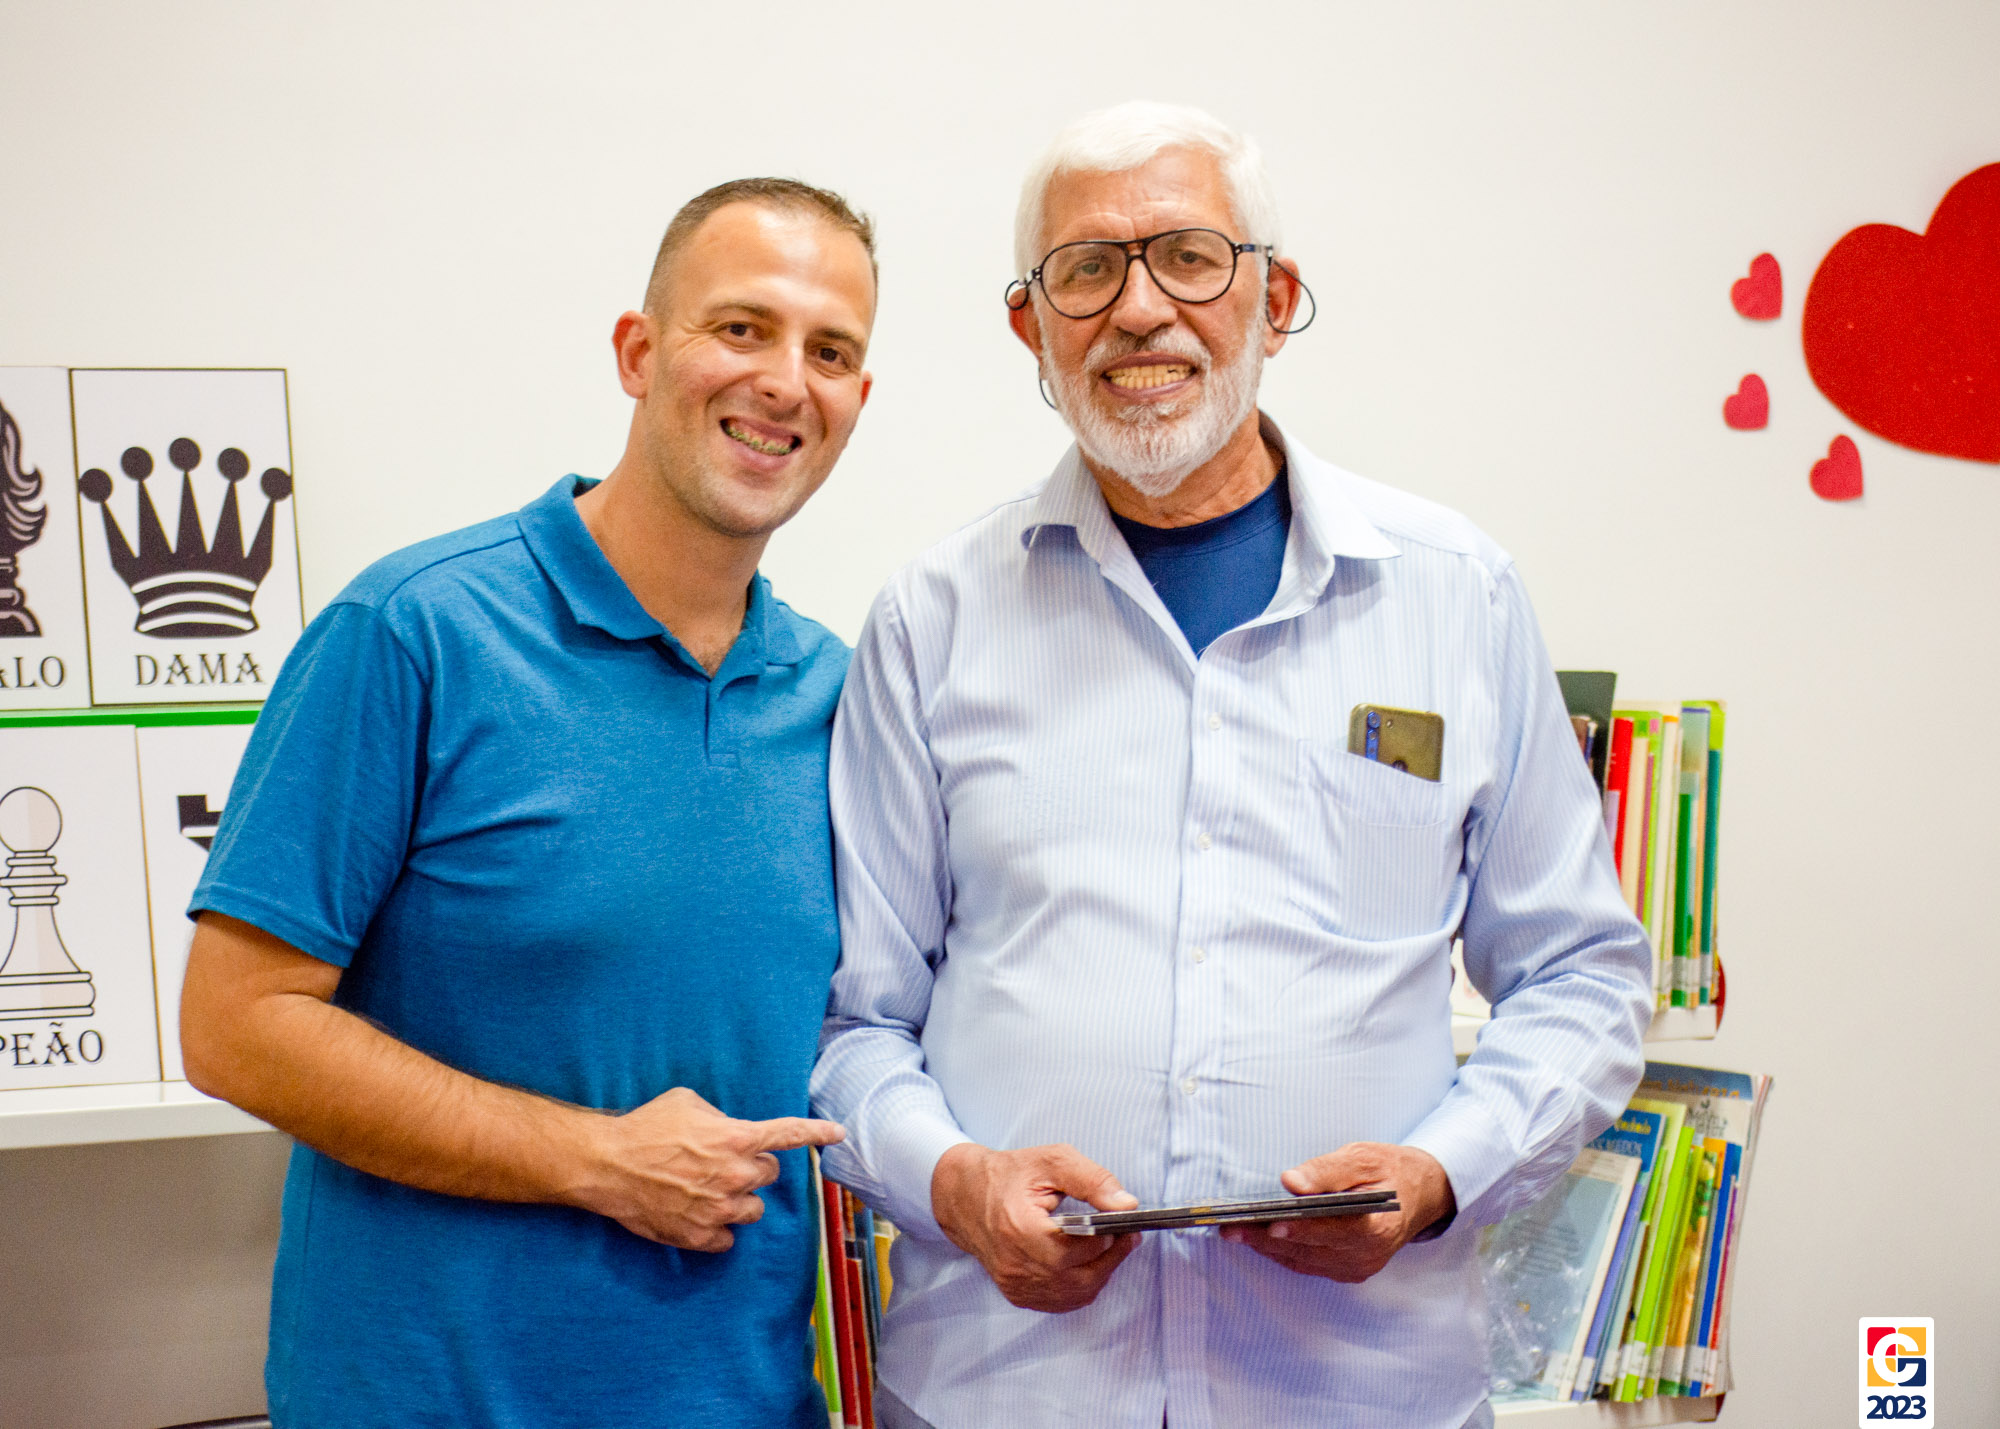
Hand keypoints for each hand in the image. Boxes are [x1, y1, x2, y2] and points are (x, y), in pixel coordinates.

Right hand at [572, 1086, 844, 1251]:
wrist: (607, 1164)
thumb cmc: (645, 1127)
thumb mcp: (688, 1103)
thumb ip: (721, 1118)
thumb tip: (731, 1130)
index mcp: (736, 1139)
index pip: (789, 1135)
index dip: (817, 1134)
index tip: (839, 1135)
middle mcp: (735, 1175)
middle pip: (769, 1175)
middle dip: (753, 1169)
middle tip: (722, 1163)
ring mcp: (719, 1209)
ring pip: (754, 1210)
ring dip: (739, 1200)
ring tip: (708, 1191)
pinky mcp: (699, 1236)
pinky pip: (728, 1240)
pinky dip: (718, 1230)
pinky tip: (697, 1215)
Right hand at [930, 1142, 1141, 1312]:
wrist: (964, 1196)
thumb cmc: (1009, 1175)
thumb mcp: (1052, 1161)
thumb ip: (1093, 1180)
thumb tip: (1127, 1205)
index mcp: (1021, 1229)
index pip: (1078, 1248)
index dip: (1107, 1236)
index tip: (1123, 1222)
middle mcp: (1015, 1265)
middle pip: (1081, 1277)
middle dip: (1111, 1257)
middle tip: (1126, 1235)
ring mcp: (1015, 1284)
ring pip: (1075, 1294)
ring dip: (1100, 1273)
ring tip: (1110, 1246)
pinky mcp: (1017, 1294)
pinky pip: (1062, 1301)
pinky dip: (1081, 1285)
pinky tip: (1087, 1263)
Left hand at [1220, 1142, 1454, 1283]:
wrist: (1419, 1196)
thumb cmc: (1389, 1171)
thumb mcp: (1363, 1157)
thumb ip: (1328, 1170)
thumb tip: (1292, 1182)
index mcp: (1377, 1225)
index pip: (1334, 1229)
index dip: (1302, 1228)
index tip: (1272, 1223)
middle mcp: (1368, 1254)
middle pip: (1310, 1249)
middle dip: (1268, 1238)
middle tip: (1231, 1227)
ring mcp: (1357, 1267)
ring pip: (1303, 1260)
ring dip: (1268, 1247)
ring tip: (1234, 1231)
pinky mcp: (1347, 1270)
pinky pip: (1307, 1264)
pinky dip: (1282, 1252)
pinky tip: (1258, 1238)